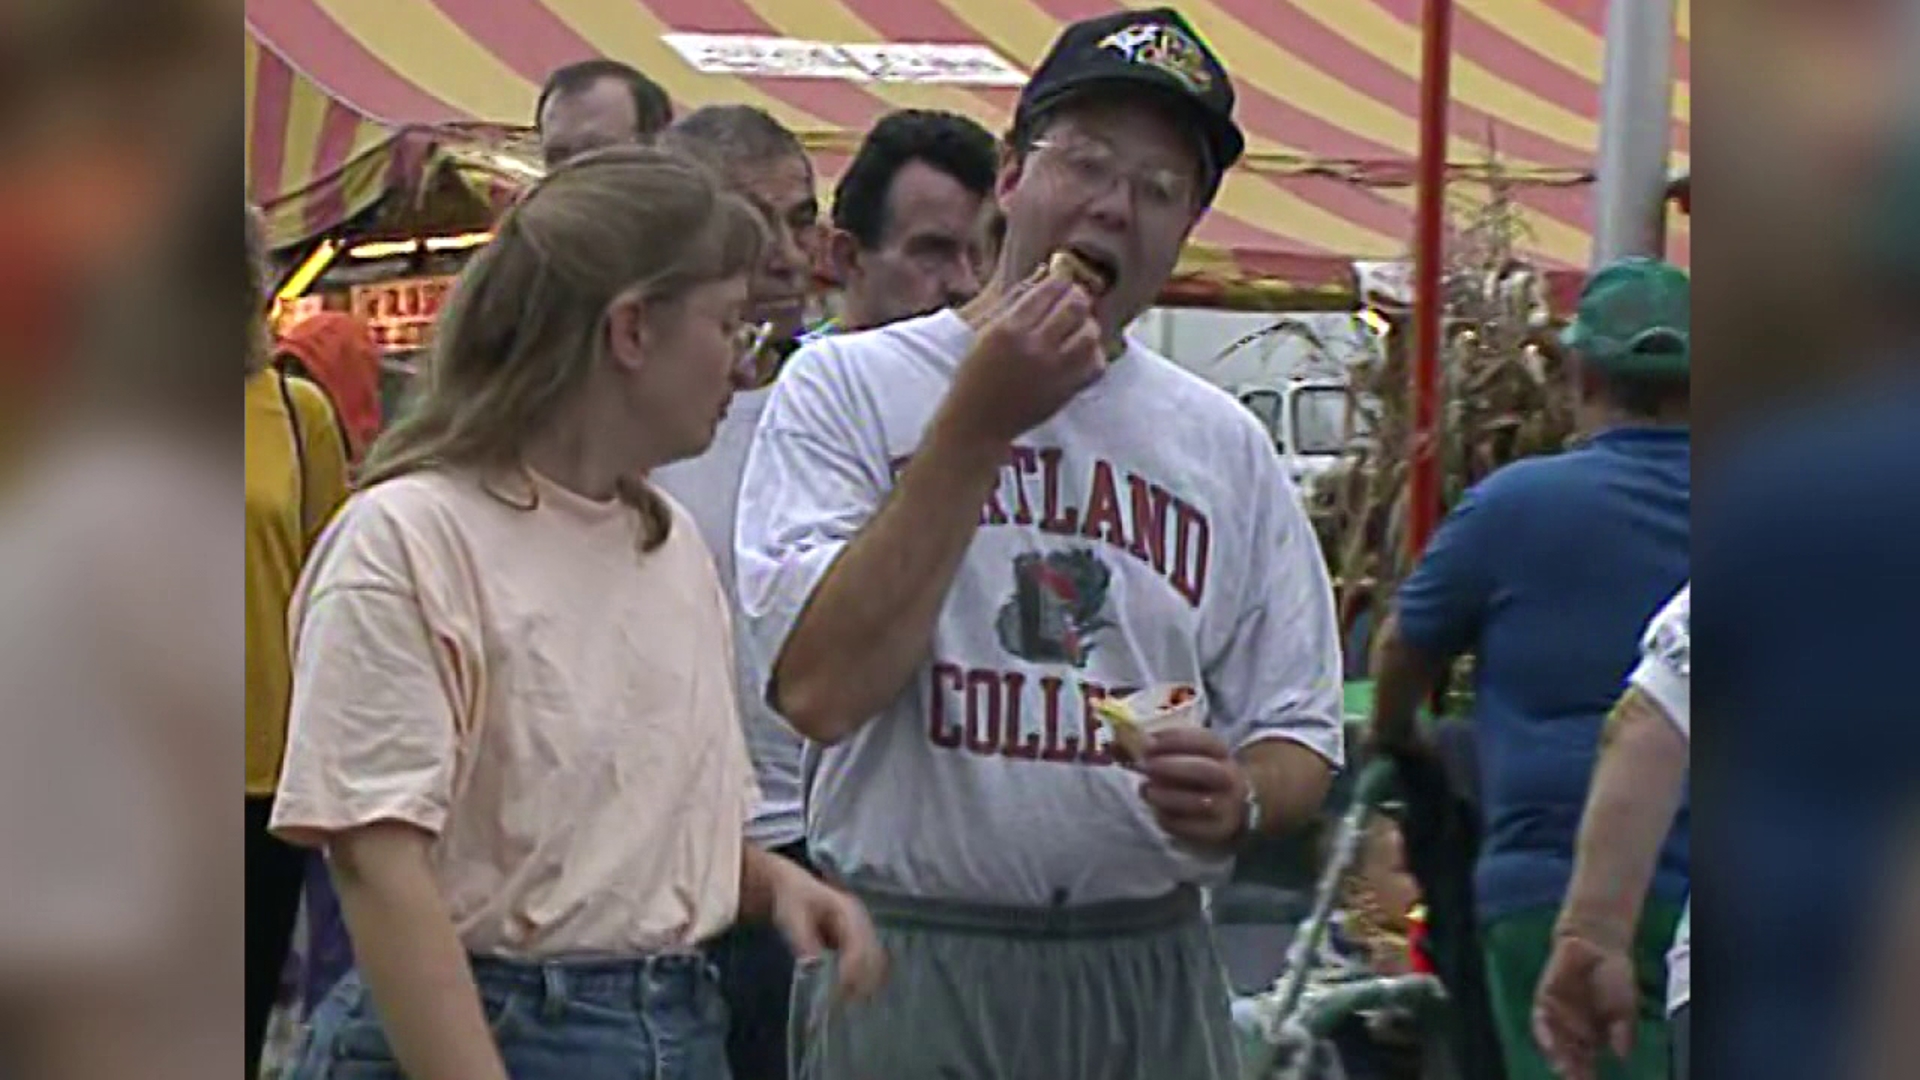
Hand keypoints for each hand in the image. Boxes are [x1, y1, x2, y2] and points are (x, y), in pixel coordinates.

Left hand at [769, 871, 887, 1002]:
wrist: (795, 888)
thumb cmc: (793, 900)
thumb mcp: (792, 917)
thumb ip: (804, 940)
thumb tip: (813, 966)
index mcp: (850, 913)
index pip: (859, 947)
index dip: (851, 972)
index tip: (838, 994)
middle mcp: (863, 923)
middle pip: (874, 957)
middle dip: (862, 983)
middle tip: (842, 1005)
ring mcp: (865, 932)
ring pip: (876, 962)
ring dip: (866, 984)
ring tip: (846, 1005)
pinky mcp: (860, 942)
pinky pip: (870, 964)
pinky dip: (863, 980)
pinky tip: (850, 996)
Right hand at [938, 265, 1104, 445]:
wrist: (977, 423)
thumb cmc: (974, 377)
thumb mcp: (984, 334)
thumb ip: (1013, 307)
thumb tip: (1042, 280)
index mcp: (1009, 329)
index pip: (1049, 291)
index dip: (1061, 282)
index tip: (1062, 284)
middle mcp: (1034, 346)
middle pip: (1075, 307)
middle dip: (1078, 299)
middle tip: (1075, 302)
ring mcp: (1053, 370)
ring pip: (1090, 334)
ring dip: (1088, 325)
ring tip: (1079, 328)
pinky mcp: (1065, 391)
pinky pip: (1095, 364)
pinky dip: (1094, 354)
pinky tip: (1082, 353)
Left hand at [1137, 726, 1249, 849]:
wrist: (1225, 812)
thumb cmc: (1196, 778)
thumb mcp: (1186, 757)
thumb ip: (1161, 749)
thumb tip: (1123, 743)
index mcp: (1222, 754)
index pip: (1206, 740)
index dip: (1175, 739)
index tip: (1148, 742)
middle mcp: (1230, 779)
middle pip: (1207, 770)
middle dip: (1172, 767)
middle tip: (1146, 766)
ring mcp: (1226, 807)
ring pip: (1200, 802)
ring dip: (1168, 796)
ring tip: (1146, 790)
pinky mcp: (1217, 832)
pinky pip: (1192, 828)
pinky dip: (1170, 819)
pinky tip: (1156, 811)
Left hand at [1532, 931, 1638, 1079]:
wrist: (1598, 945)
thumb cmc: (1615, 979)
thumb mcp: (1626, 1006)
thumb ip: (1623, 1030)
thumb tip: (1622, 1055)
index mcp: (1592, 1038)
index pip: (1587, 1063)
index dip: (1586, 1074)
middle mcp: (1571, 1031)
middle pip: (1568, 1057)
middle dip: (1571, 1070)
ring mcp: (1556, 1016)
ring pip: (1553, 1043)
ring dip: (1556, 1057)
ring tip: (1563, 1069)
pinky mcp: (1543, 1000)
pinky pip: (1540, 1021)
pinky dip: (1544, 1033)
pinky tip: (1550, 1043)